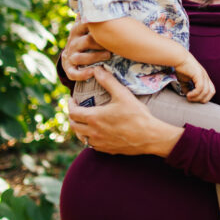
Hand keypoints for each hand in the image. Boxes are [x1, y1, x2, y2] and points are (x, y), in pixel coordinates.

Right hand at [61, 19, 110, 80]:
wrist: (72, 57)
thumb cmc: (88, 40)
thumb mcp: (90, 28)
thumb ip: (97, 18)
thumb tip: (111, 0)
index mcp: (78, 29)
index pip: (86, 24)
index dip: (98, 26)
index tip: (112, 26)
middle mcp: (73, 41)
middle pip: (87, 41)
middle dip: (100, 43)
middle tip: (115, 44)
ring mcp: (70, 55)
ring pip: (81, 57)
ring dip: (95, 57)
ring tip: (108, 56)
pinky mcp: (68, 68)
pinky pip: (73, 72)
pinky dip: (82, 74)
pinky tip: (93, 73)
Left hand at [68, 66, 182, 156]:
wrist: (150, 136)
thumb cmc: (137, 115)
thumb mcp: (122, 94)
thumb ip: (108, 81)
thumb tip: (96, 69)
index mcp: (94, 118)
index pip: (73, 112)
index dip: (70, 105)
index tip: (72, 100)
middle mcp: (93, 132)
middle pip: (74, 126)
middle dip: (72, 117)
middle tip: (77, 109)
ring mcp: (100, 143)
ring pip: (81, 137)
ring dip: (80, 129)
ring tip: (84, 121)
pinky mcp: (107, 150)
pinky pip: (92, 145)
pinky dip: (90, 138)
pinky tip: (96, 133)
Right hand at [173, 51, 215, 102]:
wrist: (179, 58)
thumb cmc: (181, 68)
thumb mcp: (184, 80)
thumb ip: (187, 88)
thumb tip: (188, 95)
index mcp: (205, 78)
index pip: (211, 91)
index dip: (204, 97)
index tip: (194, 98)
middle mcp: (206, 77)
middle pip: (211, 92)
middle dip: (202, 99)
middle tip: (192, 100)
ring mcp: (203, 75)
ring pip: (206, 91)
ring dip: (197, 98)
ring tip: (189, 97)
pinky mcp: (199, 74)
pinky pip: (200, 88)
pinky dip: (195, 94)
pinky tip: (188, 95)